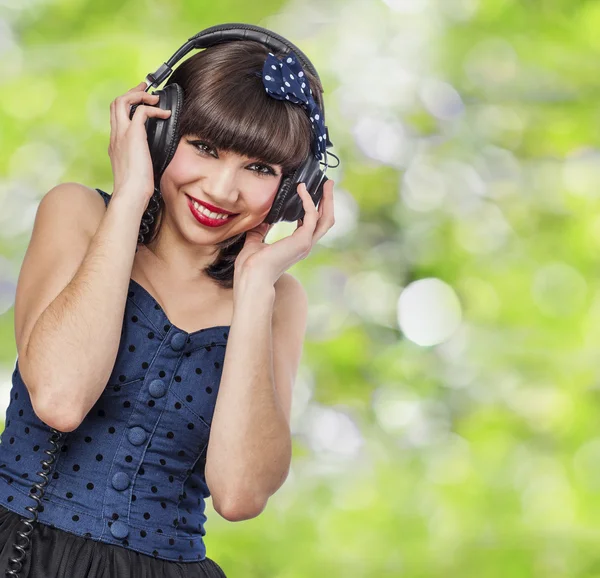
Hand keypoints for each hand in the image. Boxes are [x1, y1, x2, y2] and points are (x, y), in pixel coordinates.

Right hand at [108, 81, 170, 205]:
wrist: (130, 194)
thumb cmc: (136, 188)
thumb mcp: (137, 169)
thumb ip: (140, 159)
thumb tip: (151, 159)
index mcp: (116, 143)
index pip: (117, 116)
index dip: (128, 106)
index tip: (141, 103)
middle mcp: (116, 135)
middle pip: (116, 103)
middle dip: (132, 92)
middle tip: (146, 88)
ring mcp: (122, 134)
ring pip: (123, 101)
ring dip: (140, 94)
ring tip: (155, 96)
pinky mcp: (133, 135)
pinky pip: (141, 111)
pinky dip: (154, 108)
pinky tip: (165, 114)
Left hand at [233, 179, 335, 288]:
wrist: (251, 276)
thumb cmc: (251, 265)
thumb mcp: (255, 241)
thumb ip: (260, 230)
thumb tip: (260, 219)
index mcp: (296, 245)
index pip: (312, 225)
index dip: (314, 208)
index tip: (310, 193)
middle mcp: (304, 245)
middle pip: (325, 221)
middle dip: (328, 201)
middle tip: (328, 184)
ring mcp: (305, 243)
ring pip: (325, 218)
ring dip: (327, 199)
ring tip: (326, 183)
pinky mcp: (302, 241)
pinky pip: (311, 216)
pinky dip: (308, 201)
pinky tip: (301, 190)